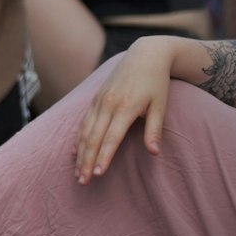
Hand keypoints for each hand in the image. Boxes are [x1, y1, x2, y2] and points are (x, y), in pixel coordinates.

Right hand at [73, 38, 173, 182]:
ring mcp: (98, 101)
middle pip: (92, 138)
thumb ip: (154, 130)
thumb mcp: (161, 105)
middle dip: (85, 161)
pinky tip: (75, 152)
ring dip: (79, 153)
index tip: (97, 175)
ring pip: (84, 132)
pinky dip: (78, 139)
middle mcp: (107, 105)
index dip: (103, 158)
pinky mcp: (95, 99)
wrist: (145, 55)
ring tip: (77, 172)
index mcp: (124, 108)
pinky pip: (83, 122)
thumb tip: (154, 153)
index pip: (110, 139)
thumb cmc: (157, 82)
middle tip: (82, 181)